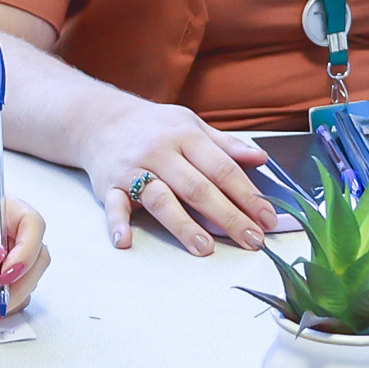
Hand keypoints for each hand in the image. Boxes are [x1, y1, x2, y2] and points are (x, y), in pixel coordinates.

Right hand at [80, 101, 277, 255]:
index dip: (248, 196)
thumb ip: (226, 145)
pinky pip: (114, 205)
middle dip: (228, 216)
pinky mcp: (109, 185)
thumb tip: (261, 158)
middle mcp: (160, 152)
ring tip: (205, 247)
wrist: (101, 120)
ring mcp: (133, 169)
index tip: (267, 219)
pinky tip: (126, 240)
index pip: (223, 169)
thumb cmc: (155, 127)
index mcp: (186, 136)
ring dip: (183, 224)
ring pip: (161, 199)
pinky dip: (118, 223)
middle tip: (251, 241)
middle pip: (198, 188)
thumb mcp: (192, 125)